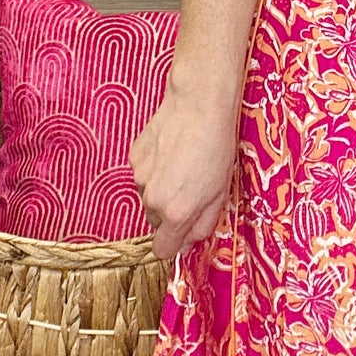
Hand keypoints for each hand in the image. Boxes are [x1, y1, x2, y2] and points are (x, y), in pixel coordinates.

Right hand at [129, 88, 238, 262]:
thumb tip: (189, 243)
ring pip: (149, 198)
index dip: (175, 243)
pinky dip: (155, 169)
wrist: (199, 106)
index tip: (183, 232)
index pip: (163, 250)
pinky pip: (144, 175)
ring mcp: (140, 177)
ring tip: (183, 166)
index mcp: (176, 212)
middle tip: (191, 188)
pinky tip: (171, 152)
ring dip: (162, 190)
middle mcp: (153, 199)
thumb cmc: (216, 148)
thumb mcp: (220, 193)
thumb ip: (203, 225)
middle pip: (156, 222)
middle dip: (170, 213)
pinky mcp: (134, 158)